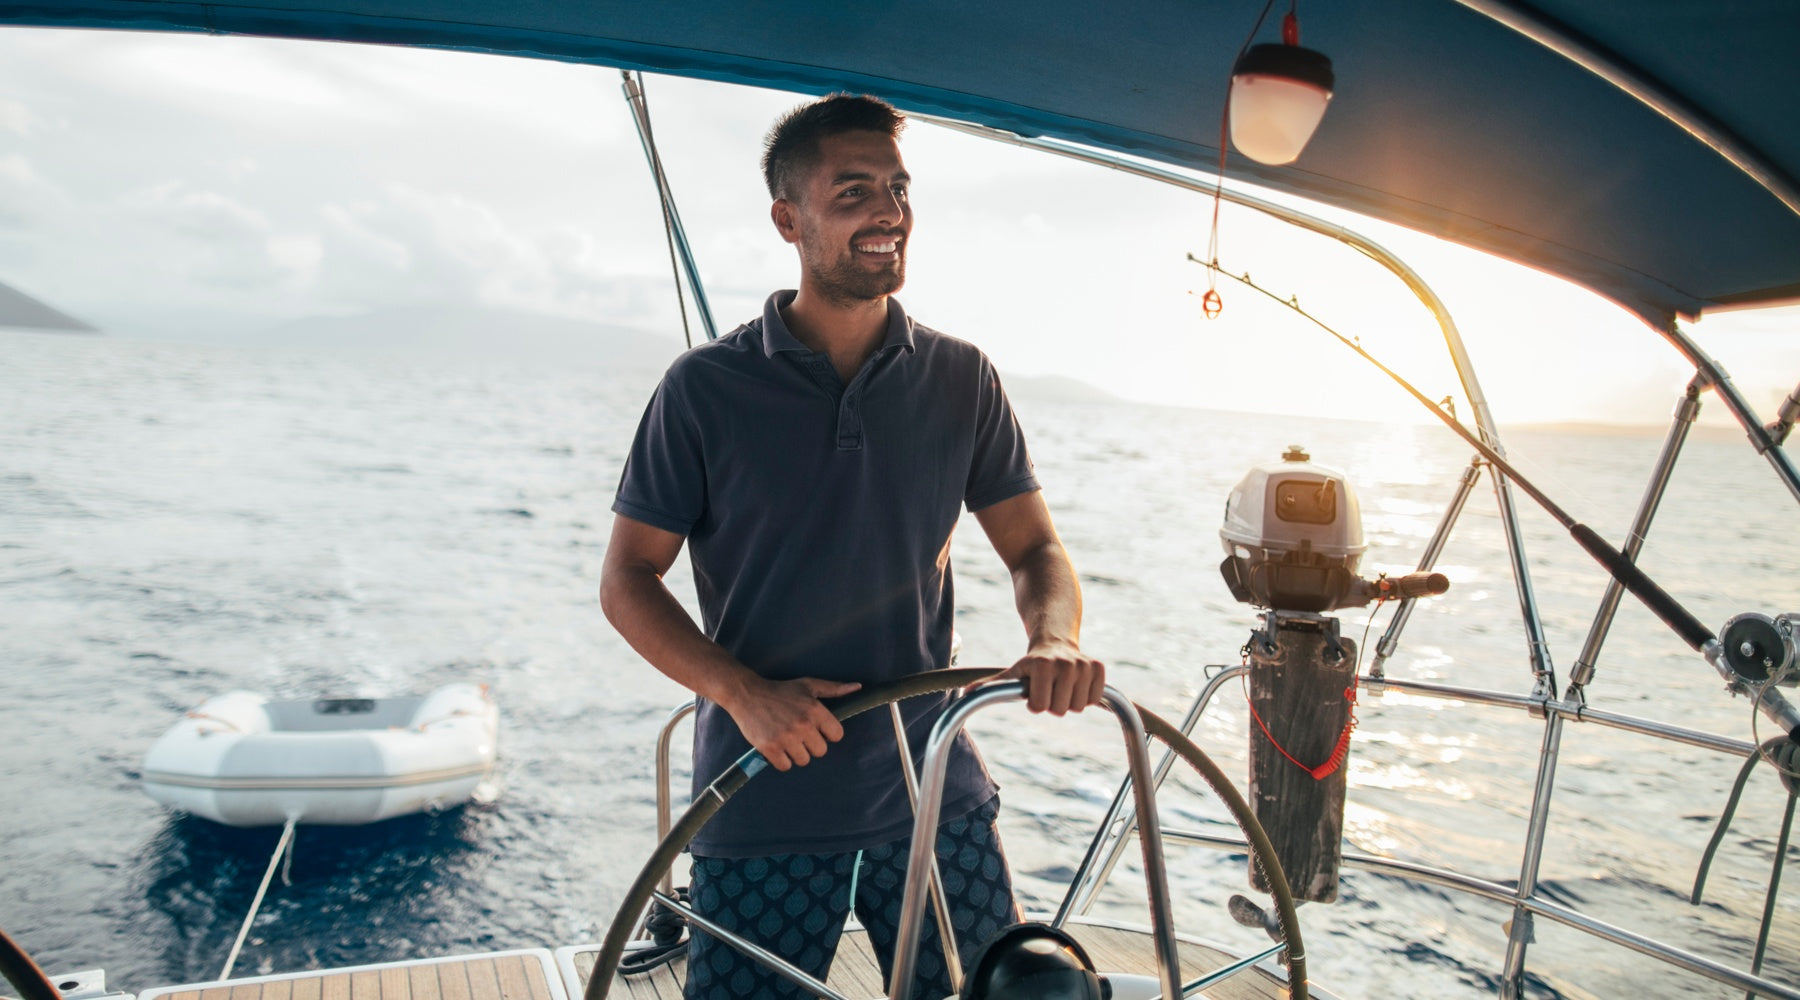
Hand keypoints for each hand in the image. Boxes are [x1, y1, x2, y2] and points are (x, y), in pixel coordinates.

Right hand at [722, 676, 861, 770]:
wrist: (747, 694)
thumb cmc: (781, 690)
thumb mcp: (808, 685)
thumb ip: (834, 688)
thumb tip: (858, 687)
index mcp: (815, 709)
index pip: (836, 735)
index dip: (827, 733)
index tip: (816, 729)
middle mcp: (802, 724)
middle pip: (821, 751)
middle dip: (811, 745)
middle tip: (798, 733)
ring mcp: (785, 737)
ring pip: (803, 761)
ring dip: (796, 753)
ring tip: (787, 738)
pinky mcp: (769, 747)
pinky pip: (785, 766)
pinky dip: (782, 760)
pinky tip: (777, 746)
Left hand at [994, 640, 1104, 714]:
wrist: (1055, 642)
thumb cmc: (1031, 665)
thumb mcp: (1012, 674)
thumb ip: (991, 685)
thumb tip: (965, 693)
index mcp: (1041, 665)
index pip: (1041, 707)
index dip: (1036, 703)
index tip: (1035, 691)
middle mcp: (1065, 663)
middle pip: (1060, 710)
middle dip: (1053, 703)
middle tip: (1050, 688)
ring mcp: (1083, 665)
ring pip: (1078, 707)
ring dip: (1069, 701)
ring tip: (1062, 685)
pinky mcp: (1098, 667)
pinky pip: (1095, 698)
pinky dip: (1086, 697)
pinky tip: (1076, 684)